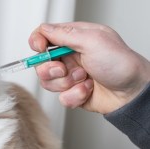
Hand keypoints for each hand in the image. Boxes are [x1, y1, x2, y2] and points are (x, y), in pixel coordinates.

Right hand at [29, 22, 149, 113]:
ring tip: (84, 79)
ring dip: (66, 83)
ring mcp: (69, 76)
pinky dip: (75, 95)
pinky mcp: (72, 92)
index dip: (37, 42)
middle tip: (64, 69)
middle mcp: (69, 57)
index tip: (40, 48)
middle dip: (51, 69)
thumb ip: (65, 34)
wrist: (132, 92)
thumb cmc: (119, 63)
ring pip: (48, 82)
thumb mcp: (93, 41)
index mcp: (73, 39)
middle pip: (41, 63)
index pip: (44, 36)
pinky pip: (61, 97)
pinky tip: (88, 90)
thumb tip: (44, 30)